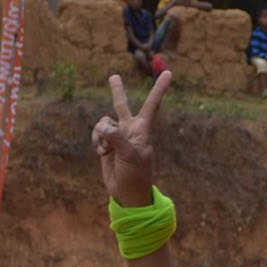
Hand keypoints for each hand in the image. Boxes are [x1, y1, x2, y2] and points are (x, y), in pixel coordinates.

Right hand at [92, 71, 170, 205]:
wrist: (127, 193)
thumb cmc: (135, 175)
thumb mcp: (129, 156)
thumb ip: (116, 138)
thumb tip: (103, 124)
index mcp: (142, 131)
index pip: (152, 105)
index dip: (159, 89)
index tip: (169, 73)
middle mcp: (130, 130)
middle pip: (122, 106)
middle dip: (117, 92)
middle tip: (114, 76)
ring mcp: (117, 136)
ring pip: (104, 121)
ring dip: (101, 133)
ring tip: (106, 150)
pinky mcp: (106, 144)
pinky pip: (97, 133)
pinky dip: (96, 140)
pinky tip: (101, 152)